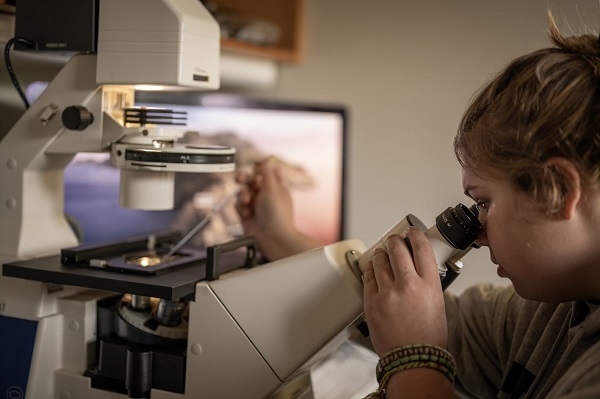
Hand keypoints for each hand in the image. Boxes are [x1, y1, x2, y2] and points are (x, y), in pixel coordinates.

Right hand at [235, 157, 320, 259]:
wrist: (272, 239)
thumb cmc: (277, 216)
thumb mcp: (273, 189)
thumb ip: (267, 172)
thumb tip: (266, 157)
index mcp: (277, 187)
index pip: (268, 171)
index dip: (261, 167)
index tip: (255, 165)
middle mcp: (266, 195)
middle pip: (251, 180)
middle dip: (244, 178)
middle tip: (239, 178)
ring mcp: (256, 205)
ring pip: (243, 192)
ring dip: (243, 195)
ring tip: (247, 201)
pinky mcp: (247, 214)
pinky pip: (239, 205)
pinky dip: (241, 207)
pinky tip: (247, 213)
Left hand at [363, 227, 447, 356]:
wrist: (412, 359)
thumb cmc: (427, 337)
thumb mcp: (437, 304)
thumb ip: (426, 283)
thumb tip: (417, 269)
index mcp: (429, 285)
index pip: (422, 248)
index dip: (416, 234)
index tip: (412, 231)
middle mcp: (408, 285)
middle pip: (398, 249)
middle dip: (394, 240)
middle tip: (394, 240)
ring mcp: (388, 293)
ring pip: (380, 260)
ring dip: (382, 254)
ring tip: (383, 254)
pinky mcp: (372, 301)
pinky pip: (369, 276)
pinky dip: (371, 269)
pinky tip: (374, 268)